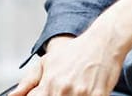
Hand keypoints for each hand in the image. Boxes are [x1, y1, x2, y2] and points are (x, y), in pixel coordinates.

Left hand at [9, 31, 123, 95]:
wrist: (102, 41)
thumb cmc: (74, 52)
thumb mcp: (47, 62)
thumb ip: (28, 82)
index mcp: (48, 84)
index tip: (46, 93)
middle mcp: (62, 90)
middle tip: (63, 89)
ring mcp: (81, 94)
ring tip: (74, 89)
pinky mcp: (97, 95)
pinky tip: (85, 90)